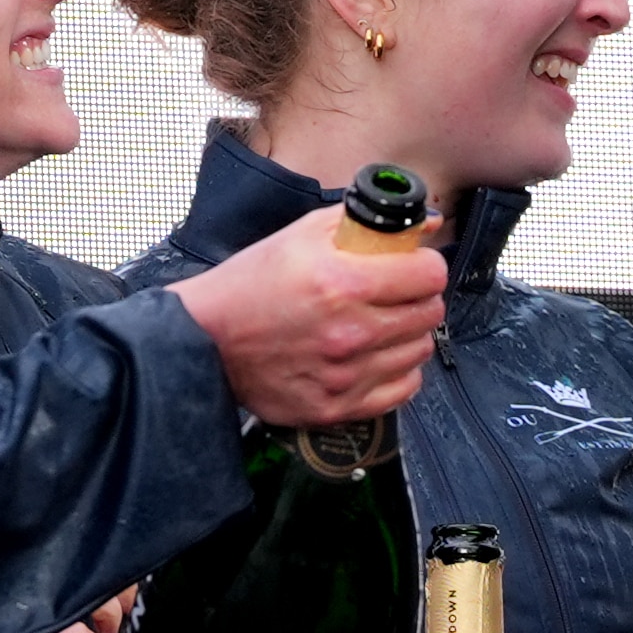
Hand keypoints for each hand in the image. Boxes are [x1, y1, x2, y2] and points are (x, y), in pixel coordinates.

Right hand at [172, 220, 448, 430]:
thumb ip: (367, 225)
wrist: (203, 342)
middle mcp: (350, 332)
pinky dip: (396, 372)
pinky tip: (373, 357)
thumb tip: (426, 224)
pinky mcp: (337, 408)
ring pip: (419, 350)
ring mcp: (345, 376)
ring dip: (407, 334)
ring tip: (377, 324)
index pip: (429, 275)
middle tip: (394, 294)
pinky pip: (403, 388)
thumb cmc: (250, 285)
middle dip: (417, 298)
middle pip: (429, 313)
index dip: (424, 265)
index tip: (412, 267)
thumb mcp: (302, 235)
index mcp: (342, 282)